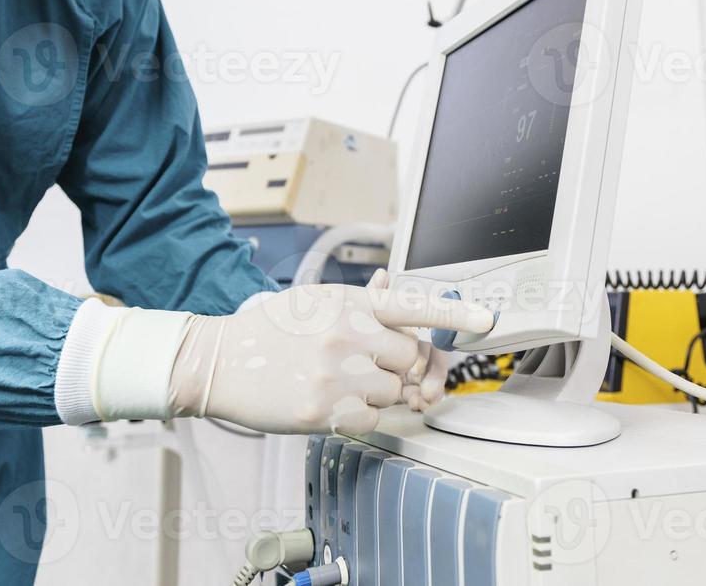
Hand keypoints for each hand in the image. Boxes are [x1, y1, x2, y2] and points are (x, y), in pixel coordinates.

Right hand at [168, 274, 491, 434]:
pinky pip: (373, 420)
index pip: (413, 306)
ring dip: (379, 394)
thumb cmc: (268, 332)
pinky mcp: (325, 410)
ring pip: (395, 393)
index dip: (455, 315)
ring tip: (341, 382)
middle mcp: (348, 334)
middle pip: (412, 358)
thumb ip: (358, 301)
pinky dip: (361, 416)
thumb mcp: (314, 302)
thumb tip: (391, 286)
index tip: (486, 320)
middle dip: (403, 367)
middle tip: (377, 368)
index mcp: (348, 303)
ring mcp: (338, 374)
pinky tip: (331, 402)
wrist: (219, 362)